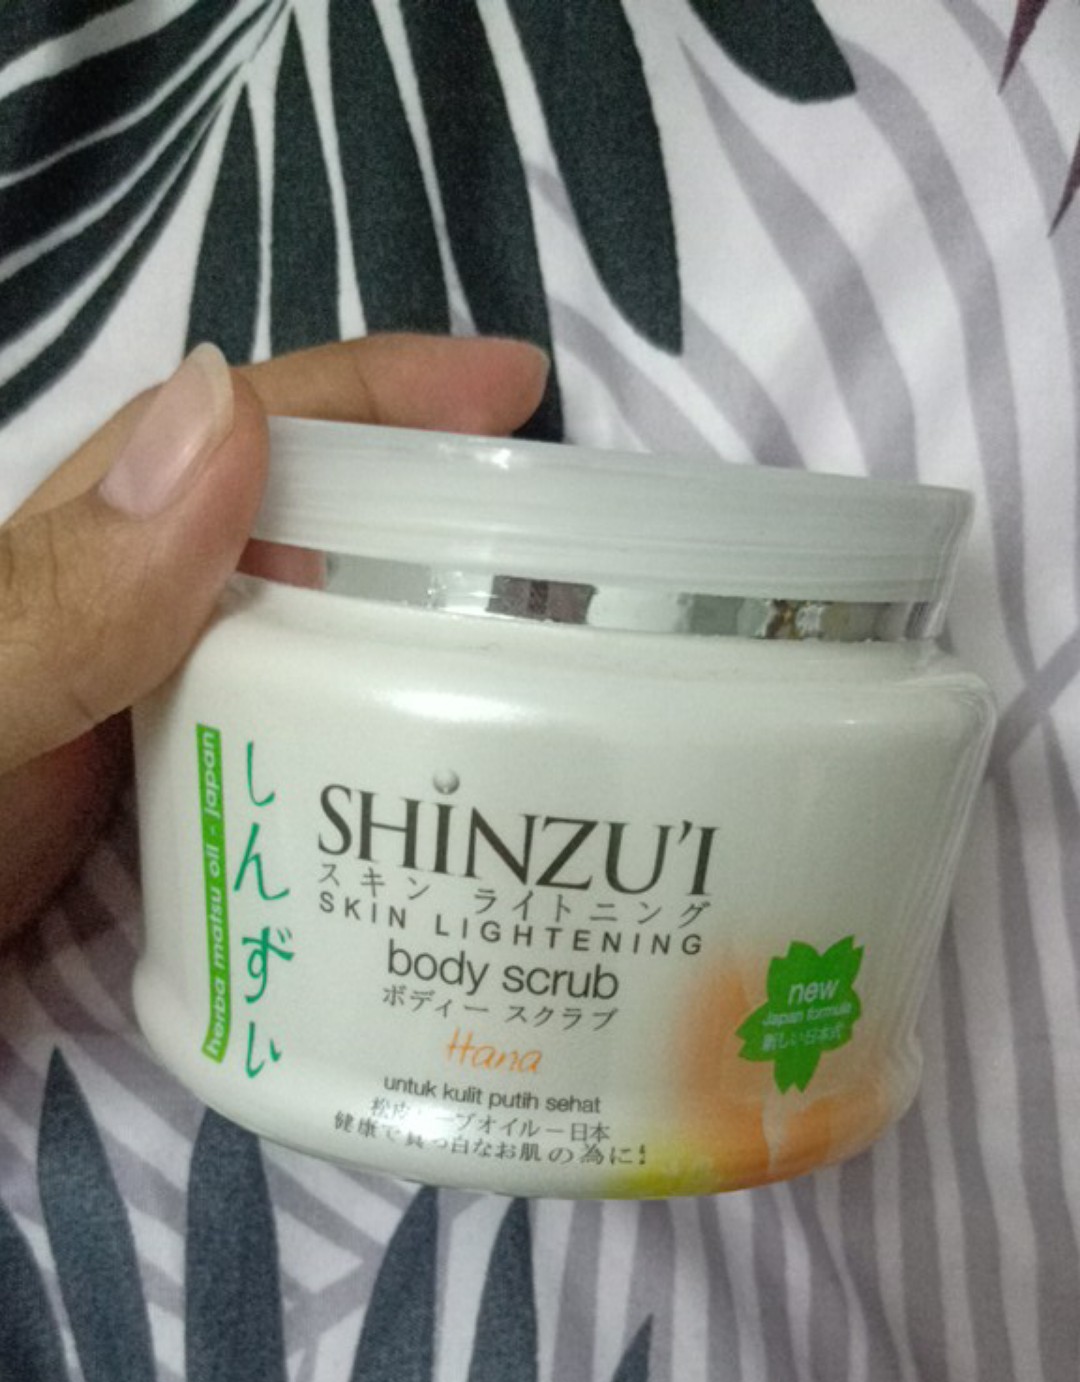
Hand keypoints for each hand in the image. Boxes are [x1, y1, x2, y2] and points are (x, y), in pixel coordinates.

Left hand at [0, 333, 548, 946]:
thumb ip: (55, 599)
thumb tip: (234, 413)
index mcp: (69, 562)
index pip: (239, 436)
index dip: (378, 392)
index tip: (526, 392)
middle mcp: (114, 630)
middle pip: (301, 544)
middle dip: (441, 533)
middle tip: (590, 586)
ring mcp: (134, 740)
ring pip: (305, 664)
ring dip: (423, 659)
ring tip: (560, 697)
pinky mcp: (152, 845)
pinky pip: (282, 780)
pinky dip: (367, 778)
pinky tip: (435, 822)